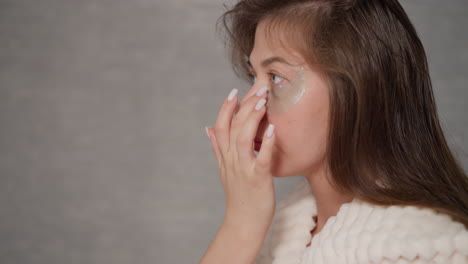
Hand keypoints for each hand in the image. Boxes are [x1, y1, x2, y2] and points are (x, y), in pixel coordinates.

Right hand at [206, 87, 275, 236]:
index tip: (235, 92)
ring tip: (263, 101)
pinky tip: (273, 129)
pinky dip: (267, 143)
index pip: (221, 126)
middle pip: (232, 127)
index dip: (226, 108)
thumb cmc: (239, 196)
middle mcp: (231, 160)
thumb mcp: (225, 169)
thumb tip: (208, 128)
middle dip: (244, 105)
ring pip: (243, 138)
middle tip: (258, 88)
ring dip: (252, 118)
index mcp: (225, 157)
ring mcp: (243, 169)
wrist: (243, 224)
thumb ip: (217, 147)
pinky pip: (261, 159)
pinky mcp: (258, 179)